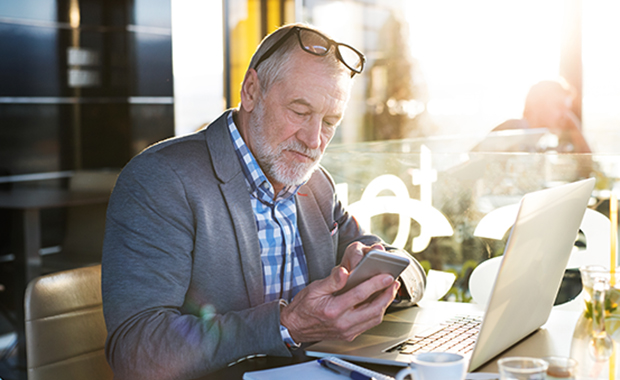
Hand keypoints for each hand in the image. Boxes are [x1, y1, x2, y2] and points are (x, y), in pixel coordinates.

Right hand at [280, 242, 399, 342]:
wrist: (295, 327)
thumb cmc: (304, 307)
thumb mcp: (314, 289)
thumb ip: (332, 281)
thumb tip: (343, 272)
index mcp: (333, 310)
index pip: (359, 295)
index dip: (375, 284)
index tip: (386, 276)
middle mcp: (342, 323)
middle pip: (373, 310)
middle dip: (387, 295)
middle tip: (393, 283)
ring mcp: (347, 331)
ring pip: (374, 319)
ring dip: (385, 304)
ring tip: (389, 291)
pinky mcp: (349, 335)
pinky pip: (368, 324)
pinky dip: (377, 312)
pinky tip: (379, 302)